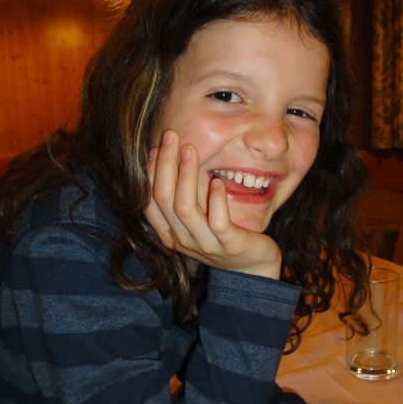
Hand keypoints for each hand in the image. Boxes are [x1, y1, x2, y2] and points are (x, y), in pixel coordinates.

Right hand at [144, 130, 281, 278]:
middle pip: (164, 198)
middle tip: (171, 135)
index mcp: (170, 233)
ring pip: (185, 208)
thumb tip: (173, 158)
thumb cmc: (223, 236)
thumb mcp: (198, 217)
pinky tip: (218, 181)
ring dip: (185, 176)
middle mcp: (182, 240)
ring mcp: (205, 245)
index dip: (150, 171)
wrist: (253, 268)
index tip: (158, 145)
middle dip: (165, 163)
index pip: (150, 200)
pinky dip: (216, 200)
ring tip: (190, 150)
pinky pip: (218, 222)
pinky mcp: (229, 245)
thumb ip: (185, 196)